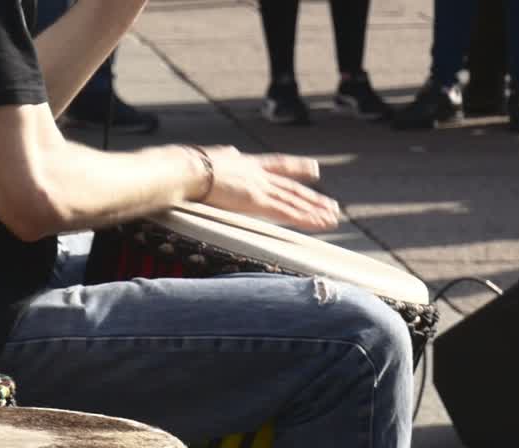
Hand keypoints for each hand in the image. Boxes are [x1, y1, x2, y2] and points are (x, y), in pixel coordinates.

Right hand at [193, 146, 340, 230]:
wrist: (186, 170)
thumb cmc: (188, 167)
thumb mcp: (210, 158)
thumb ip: (224, 155)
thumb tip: (231, 152)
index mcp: (246, 163)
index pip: (279, 164)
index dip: (298, 167)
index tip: (315, 170)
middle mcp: (258, 174)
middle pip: (292, 187)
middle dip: (313, 198)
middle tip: (331, 205)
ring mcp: (259, 187)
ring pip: (294, 201)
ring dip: (315, 211)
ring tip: (333, 218)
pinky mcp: (256, 201)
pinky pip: (287, 212)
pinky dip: (306, 219)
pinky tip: (320, 224)